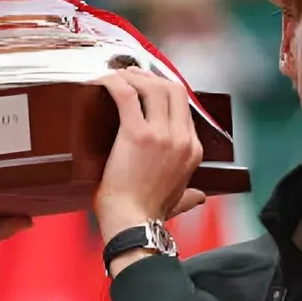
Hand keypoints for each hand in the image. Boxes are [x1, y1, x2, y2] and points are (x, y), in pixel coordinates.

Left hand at [94, 71, 206, 238]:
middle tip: (131, 75)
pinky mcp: (137, 134)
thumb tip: (199, 198)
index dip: (164, 91)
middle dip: (152, 77)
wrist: (133, 225)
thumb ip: (190, 196)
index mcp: (193, 150)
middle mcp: (182, 138)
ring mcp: (162, 134)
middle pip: (173, 89)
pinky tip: (102, 79)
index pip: (184, 107)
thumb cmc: (147, 216)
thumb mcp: (178, 202)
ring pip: (153, 87)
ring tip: (117, 75)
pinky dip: (114, 83)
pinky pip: (127, 95)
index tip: (146, 87)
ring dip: (134, 76)